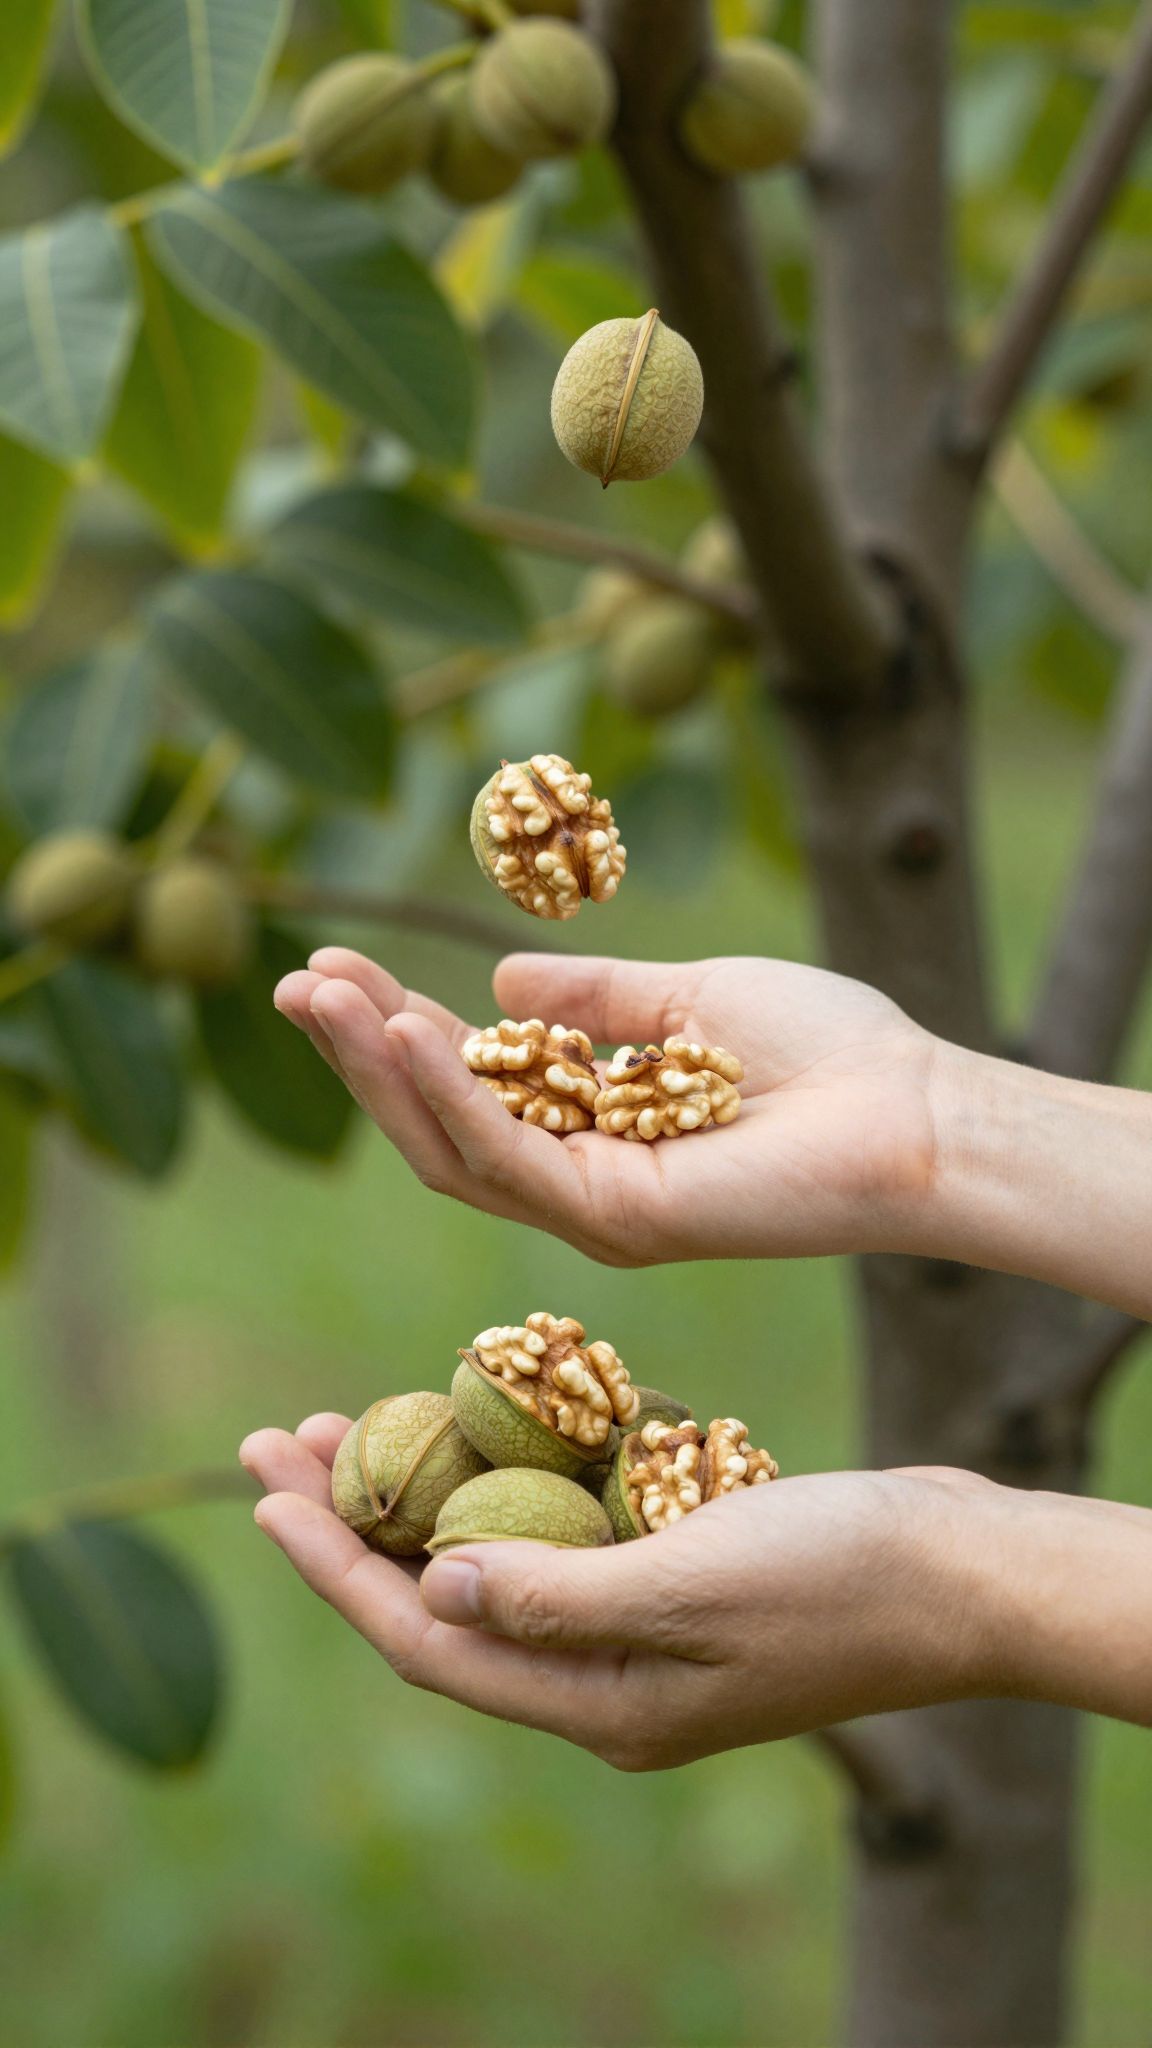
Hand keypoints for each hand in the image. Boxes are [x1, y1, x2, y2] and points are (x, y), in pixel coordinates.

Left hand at [240, 1416, 1005, 1769]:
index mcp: (600, 1701)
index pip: (427, 1636)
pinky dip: (518, 1478)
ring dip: (428, 1490)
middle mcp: (607, 1676)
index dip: (336, 1565)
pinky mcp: (679, 1575)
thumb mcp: (689, 1583)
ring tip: (358, 1418)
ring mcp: (644, 1627)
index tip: (264, 1490)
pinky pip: (567, 1531)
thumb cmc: (841, 1575)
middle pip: (445, 1599)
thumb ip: (553, 1594)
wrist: (968, 1571)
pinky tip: (487, 1419)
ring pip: (498, 1559)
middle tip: (286, 1439)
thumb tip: (427, 1590)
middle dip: (358, 1520)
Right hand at [273, 947, 939, 1265]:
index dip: (397, 1031)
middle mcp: (581, 1182)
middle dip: (363, 1054)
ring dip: (381, 1072)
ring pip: (451, 1151)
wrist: (918, 1107)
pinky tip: (404, 1031)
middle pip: (437, 1128)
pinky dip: (449, 1096)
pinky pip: (508, 1159)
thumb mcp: (688, 998)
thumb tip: (501, 975)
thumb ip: (595, 996)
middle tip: (297, 981)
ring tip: (323, 995)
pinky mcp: (618, 1219)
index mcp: (594, 1129)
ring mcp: (595, 1209)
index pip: (469, 1086)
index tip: (336, 970)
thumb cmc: (828, 1053)